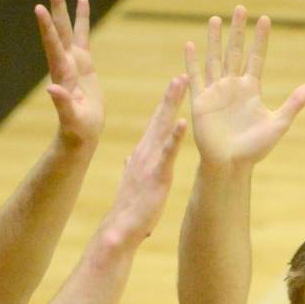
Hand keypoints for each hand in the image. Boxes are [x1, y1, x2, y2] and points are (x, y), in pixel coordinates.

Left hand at [35, 0, 103, 146]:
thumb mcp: (72, 120)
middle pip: (59, 29)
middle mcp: (65, 63)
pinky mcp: (84, 64)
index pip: (54, 47)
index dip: (47, 28)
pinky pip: (83, 36)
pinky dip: (82, 18)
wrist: (81, 135)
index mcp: (63, 75)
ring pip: (68, 29)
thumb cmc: (76, 131)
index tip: (39, 8)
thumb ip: (62, 105)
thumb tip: (52, 89)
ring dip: (64, 7)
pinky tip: (83, 0)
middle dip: (56, 6)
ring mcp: (74, 62)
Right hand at [102, 76, 187, 245]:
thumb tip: (128, 160)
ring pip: (163, 127)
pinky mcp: (157, 175)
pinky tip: (183, 122)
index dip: (165, 106)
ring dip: (172, 104)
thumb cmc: (129, 210)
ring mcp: (150, 162)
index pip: (155, 125)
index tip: (174, 88)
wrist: (121, 229)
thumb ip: (131, 168)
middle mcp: (144, 153)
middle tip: (182, 74)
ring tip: (182, 83)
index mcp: (141, 155)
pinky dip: (175, 136)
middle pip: (159, 118)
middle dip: (170, 96)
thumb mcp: (131, 183)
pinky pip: (168, 152)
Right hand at [184, 7, 304, 166]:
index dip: (260, 39)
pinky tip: (190, 44)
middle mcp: (233, 87)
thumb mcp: (278, 124)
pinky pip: (196, 78)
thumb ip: (293, 104)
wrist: (230, 165)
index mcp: (251, 90)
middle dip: (237, 31)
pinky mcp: (201, 102)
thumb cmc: (254, 149)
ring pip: (214, 60)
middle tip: (240, 8)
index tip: (265, 20)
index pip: (256, 58)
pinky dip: (192, 62)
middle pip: (234, 52)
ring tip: (216, 19)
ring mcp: (216, 93)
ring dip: (214, 40)